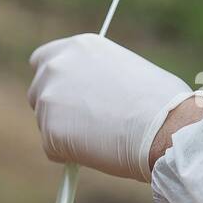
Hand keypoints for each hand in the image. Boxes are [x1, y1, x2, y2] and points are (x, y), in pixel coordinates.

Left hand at [28, 33, 195, 180]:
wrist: (165, 126)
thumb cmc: (160, 101)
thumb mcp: (124, 68)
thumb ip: (95, 76)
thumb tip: (86, 95)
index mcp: (77, 47)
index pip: (42, 60)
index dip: (53, 81)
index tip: (64, 96)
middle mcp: (56, 67)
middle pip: (36, 93)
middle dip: (54, 110)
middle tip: (83, 124)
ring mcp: (49, 99)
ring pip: (45, 124)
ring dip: (65, 134)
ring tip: (104, 135)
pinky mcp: (49, 131)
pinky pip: (53, 149)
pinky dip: (69, 155)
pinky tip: (99, 150)